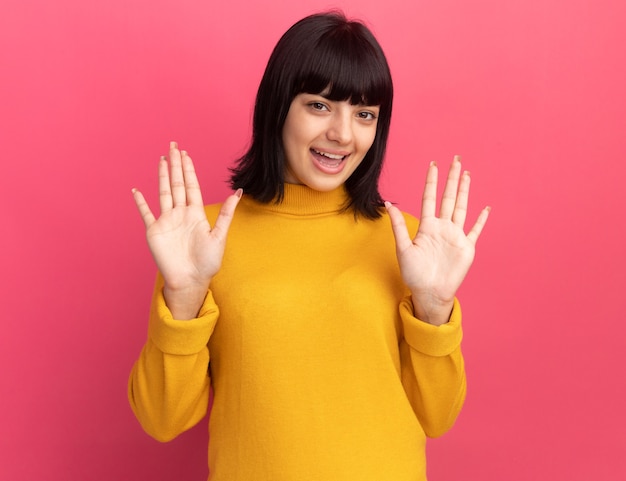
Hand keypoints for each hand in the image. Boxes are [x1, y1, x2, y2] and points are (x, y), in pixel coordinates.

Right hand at [132, 141, 241, 318]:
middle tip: (174, 146)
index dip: (188, 170)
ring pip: (163, 193)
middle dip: (176, 165)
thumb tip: (238, 192)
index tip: (185, 154)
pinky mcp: (154, 231)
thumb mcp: (219, 236)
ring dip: (162, 176)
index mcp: (195, 214)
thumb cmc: (207, 262)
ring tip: (162, 160)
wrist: (191, 280)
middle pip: (177, 184)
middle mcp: (180, 214)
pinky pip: (146, 213)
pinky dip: (140, 202)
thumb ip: (226, 213)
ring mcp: (166, 221)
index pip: (191, 186)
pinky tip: (136, 191)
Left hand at [385, 156, 489, 325]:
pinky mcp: (466, 247)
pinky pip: (475, 230)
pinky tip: (485, 208)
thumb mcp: (403, 248)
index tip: (433, 165)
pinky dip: (481, 220)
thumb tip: (388, 205)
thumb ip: (399, 226)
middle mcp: (442, 228)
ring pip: (461, 207)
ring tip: (466, 175)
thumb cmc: (414, 274)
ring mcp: (455, 236)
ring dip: (464, 191)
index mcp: (427, 227)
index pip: (430, 198)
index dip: (432, 181)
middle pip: (448, 197)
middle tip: (455, 160)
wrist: (429, 292)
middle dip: (451, 179)